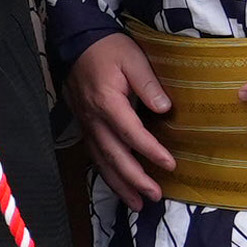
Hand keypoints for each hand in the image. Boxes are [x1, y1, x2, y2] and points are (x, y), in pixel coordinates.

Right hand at [65, 33, 178, 206]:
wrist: (77, 43)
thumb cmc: (108, 49)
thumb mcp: (133, 58)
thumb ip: (148, 84)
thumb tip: (164, 109)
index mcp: (107, 102)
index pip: (131, 133)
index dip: (150, 151)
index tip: (170, 165)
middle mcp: (94, 118)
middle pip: (114, 155)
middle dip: (134, 179)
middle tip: (154, 196)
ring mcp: (87, 124)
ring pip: (102, 161)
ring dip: (119, 184)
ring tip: (137, 203)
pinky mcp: (85, 126)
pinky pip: (95, 155)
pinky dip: (107, 174)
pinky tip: (119, 185)